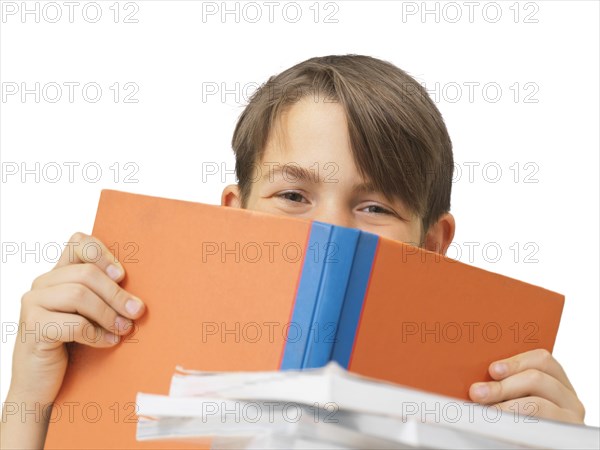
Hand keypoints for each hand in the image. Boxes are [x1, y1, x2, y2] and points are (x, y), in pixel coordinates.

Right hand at [1, 232, 145, 448]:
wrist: (41, 387)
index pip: (78, 242)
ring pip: (79, 295)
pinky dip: (97, 334)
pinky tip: (109, 343)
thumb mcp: (92, 316)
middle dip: (117, 293)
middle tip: (137, 311)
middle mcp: (42, 284)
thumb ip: (105, 297)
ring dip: (109, 314)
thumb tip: (140, 295)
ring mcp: (33, 304)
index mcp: (58, 275)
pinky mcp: (33, 328)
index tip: (123, 275)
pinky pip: (73, 324)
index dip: (102, 253)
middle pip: (86, 273)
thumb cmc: (72, 347)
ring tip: (125, 329)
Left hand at [469, 349, 584, 423]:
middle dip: (502, 386)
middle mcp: (567, 398)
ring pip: (537, 404)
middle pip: (537, 378)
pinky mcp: (565, 439)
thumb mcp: (511, 398)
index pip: (542, 360)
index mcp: (555, 381)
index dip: (515, 362)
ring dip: (505, 406)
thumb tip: (478, 379)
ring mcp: (570, 418)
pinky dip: (514, 424)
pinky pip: (539, 428)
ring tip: (484, 412)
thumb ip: (503, 384)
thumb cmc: (516, 424)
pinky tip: (498, 426)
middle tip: (477, 393)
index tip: (492, 370)